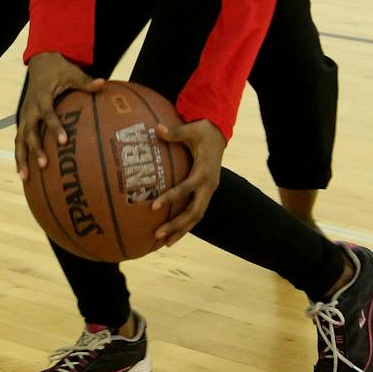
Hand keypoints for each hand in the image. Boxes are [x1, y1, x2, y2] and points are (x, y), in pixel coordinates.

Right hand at [16, 52, 103, 179]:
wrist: (40, 62)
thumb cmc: (58, 69)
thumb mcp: (72, 72)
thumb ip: (85, 81)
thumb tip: (102, 84)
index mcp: (42, 96)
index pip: (48, 114)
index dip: (54, 127)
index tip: (63, 141)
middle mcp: (30, 108)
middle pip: (30, 131)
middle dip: (36, 149)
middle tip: (44, 164)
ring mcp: (25, 115)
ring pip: (20, 139)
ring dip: (22, 158)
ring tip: (25, 177)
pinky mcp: (24, 120)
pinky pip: (20, 140)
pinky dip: (20, 155)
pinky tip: (23, 173)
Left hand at [151, 118, 225, 247]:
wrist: (219, 134)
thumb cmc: (203, 131)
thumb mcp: (192, 129)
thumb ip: (175, 133)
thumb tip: (157, 128)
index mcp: (204, 171)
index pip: (187, 188)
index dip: (171, 197)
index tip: (154, 206)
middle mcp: (208, 185)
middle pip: (195, 212)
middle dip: (177, 225)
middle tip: (158, 234)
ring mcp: (208, 191)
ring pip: (196, 216)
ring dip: (181, 230)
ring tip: (164, 243)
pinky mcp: (206, 193)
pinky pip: (196, 212)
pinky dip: (185, 224)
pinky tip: (172, 234)